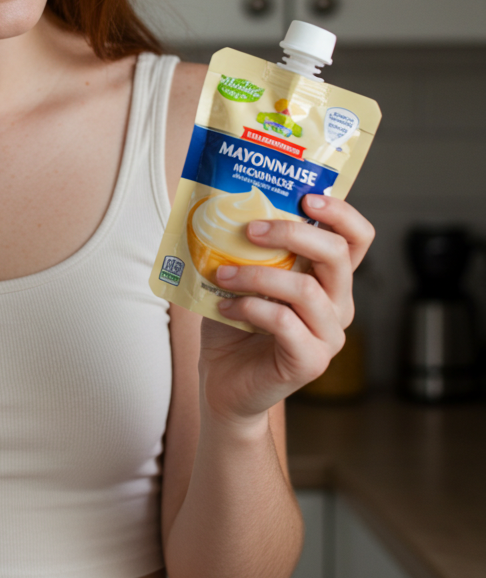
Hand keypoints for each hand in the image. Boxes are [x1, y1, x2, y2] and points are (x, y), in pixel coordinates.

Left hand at [198, 194, 373, 425]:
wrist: (224, 380)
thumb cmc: (235, 322)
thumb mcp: (240, 274)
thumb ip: (245, 245)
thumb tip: (222, 203)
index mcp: (327, 278)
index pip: (356, 238)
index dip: (341, 213)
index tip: (307, 197)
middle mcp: (338, 304)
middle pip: (336, 255)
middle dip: (292, 233)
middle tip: (251, 229)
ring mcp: (329, 335)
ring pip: (306, 290)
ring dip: (257, 275)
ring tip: (222, 274)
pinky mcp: (311, 361)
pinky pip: (284, 323)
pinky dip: (249, 308)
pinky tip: (224, 306)